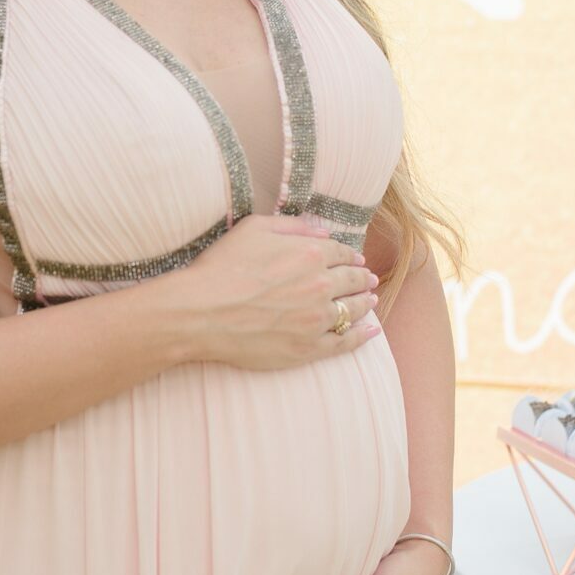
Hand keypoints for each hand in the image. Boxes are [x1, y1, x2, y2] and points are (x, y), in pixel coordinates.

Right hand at [173, 213, 380, 373]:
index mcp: (309, 254)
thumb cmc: (222, 267)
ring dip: (365, 303)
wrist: (203, 311)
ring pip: (352, 310)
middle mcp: (320, 285)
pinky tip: (371, 331)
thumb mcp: (254, 229)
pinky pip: (345, 342)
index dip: (350, 256)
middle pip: (352, 281)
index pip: (340, 253)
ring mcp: (317, 319)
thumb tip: (322, 233)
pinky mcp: (308, 348)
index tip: (356, 260)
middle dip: (362, 278)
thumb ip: (292, 227)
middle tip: (369, 280)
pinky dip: (362, 336)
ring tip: (370, 301)